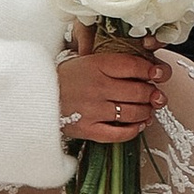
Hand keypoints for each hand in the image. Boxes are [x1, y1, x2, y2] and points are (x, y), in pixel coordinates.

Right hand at [59, 29, 166, 144]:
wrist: (35, 97)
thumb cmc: (62, 78)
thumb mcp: (85, 60)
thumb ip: (112, 63)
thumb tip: (142, 69)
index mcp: (96, 64)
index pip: (134, 66)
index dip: (152, 70)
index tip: (159, 73)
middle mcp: (97, 87)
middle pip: (138, 91)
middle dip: (153, 94)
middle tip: (156, 95)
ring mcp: (93, 110)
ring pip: (133, 112)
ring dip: (146, 112)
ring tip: (148, 109)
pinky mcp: (88, 129)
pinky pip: (119, 134)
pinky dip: (133, 130)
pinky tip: (138, 125)